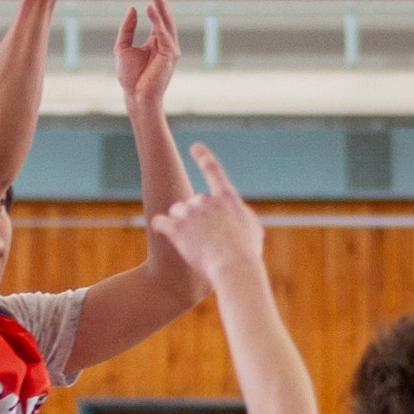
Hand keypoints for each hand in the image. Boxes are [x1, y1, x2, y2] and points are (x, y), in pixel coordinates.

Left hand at [115, 0, 180, 107]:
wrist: (136, 96)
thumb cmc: (130, 76)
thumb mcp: (122, 47)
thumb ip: (127, 28)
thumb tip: (133, 8)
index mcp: (156, 42)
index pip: (158, 18)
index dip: (156, 3)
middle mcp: (166, 44)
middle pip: (164, 17)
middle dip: (161, 0)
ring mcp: (170, 49)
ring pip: (166, 22)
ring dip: (161, 6)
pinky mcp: (170, 55)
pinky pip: (163, 33)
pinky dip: (157, 20)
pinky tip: (150, 8)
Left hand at [152, 142, 265, 289]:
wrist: (234, 266)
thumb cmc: (246, 251)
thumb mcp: (253, 228)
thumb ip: (240, 215)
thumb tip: (234, 212)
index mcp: (227, 198)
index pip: (214, 171)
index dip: (203, 157)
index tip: (195, 147)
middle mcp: (206, 200)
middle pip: (193, 202)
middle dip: (197, 217)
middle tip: (208, 239)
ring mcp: (190, 213)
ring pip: (177, 212)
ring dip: (181, 224)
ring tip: (194, 242)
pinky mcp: (176, 228)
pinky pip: (160, 222)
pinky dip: (161, 226)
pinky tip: (163, 230)